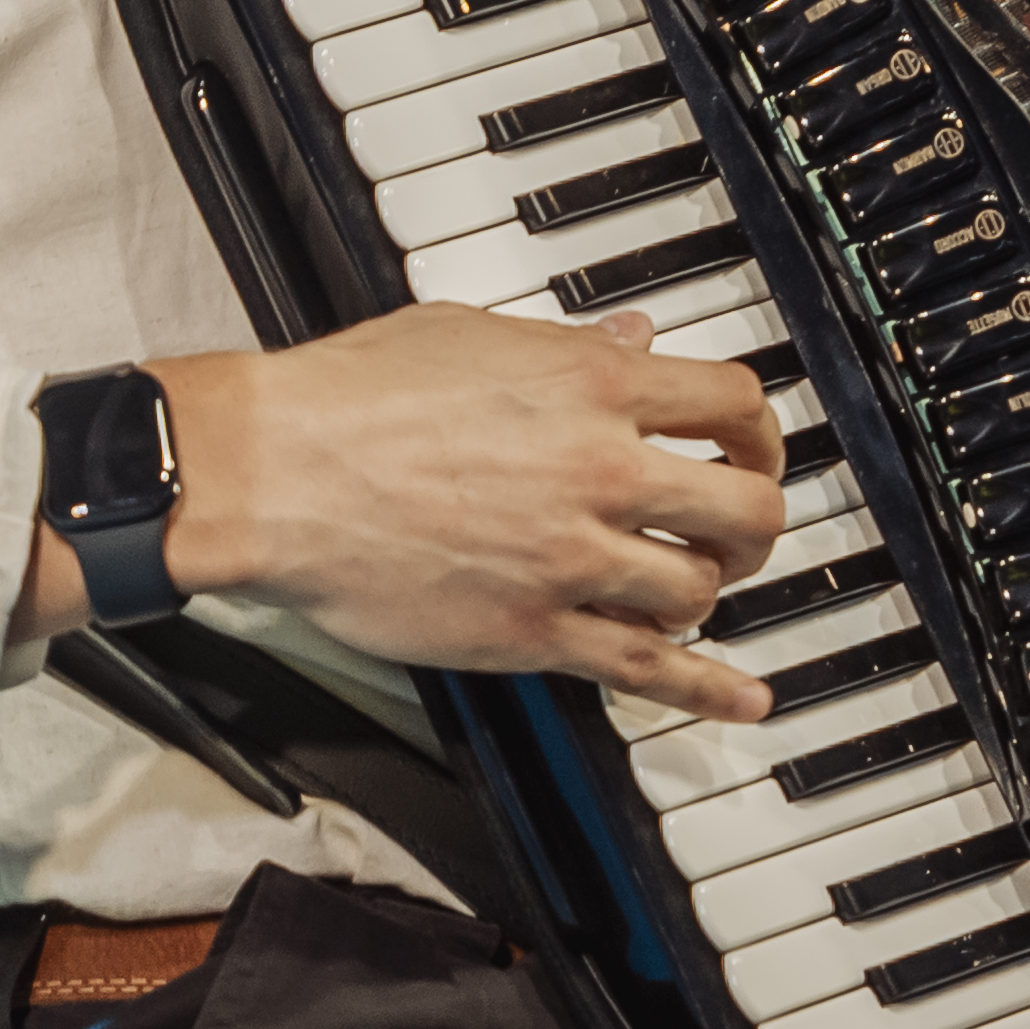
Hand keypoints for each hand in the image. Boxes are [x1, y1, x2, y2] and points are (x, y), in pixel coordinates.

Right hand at [21, 303, 789, 720]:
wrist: (272, 472)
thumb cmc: (347, 397)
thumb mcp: (471, 333)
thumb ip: (568, 345)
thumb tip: (632, 339)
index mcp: (591, 386)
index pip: (734, 404)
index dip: (757, 431)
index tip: (749, 446)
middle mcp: (599, 471)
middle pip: (745, 507)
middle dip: (752, 520)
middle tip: (735, 525)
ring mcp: (570, 557)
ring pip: (700, 590)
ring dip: (708, 591)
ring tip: (689, 587)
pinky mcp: (531, 630)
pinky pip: (646, 669)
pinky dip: (709, 687)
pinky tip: (743, 695)